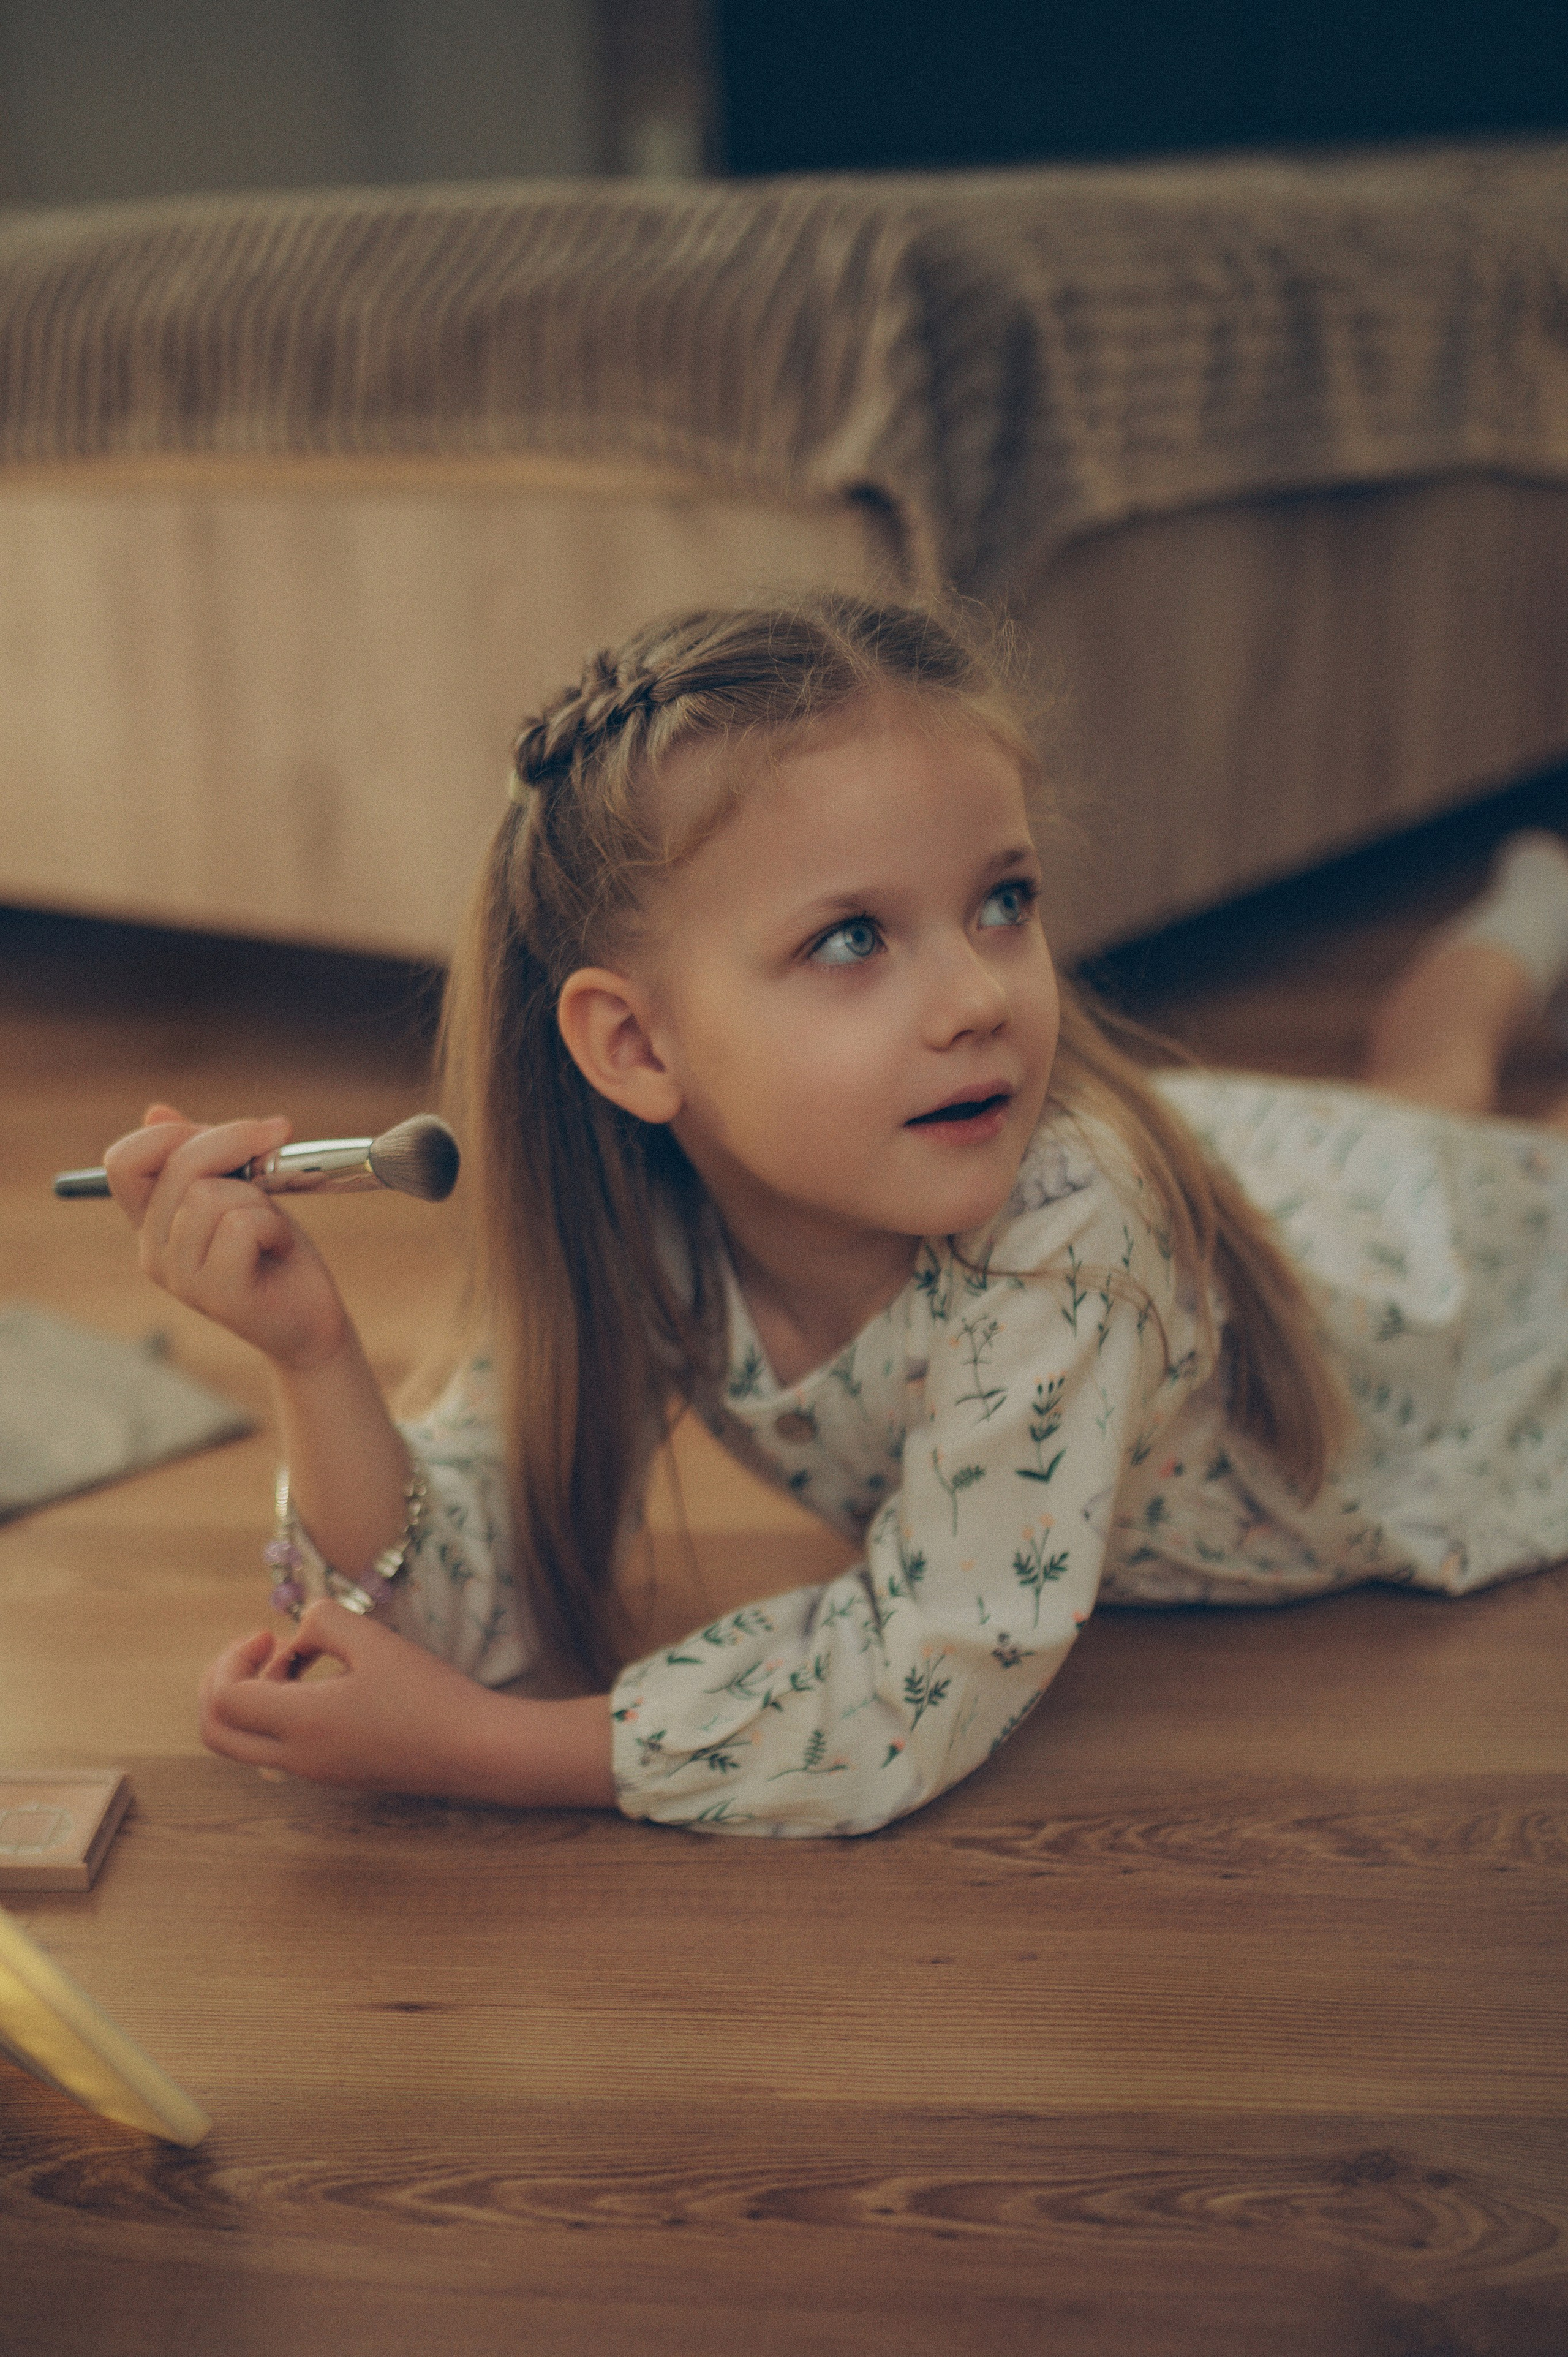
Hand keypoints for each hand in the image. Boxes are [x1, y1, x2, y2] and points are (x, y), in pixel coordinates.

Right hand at [103, 1101, 348, 1370]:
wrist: (312, 1317)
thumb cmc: (276, 1248)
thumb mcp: (241, 1189)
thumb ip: (203, 1154)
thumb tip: (156, 1111)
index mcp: (151, 1220)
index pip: (124, 1160)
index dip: (173, 1134)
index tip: (234, 1131)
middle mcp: (153, 1249)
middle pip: (178, 1163)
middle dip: (237, 1143)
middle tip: (276, 1152)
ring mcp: (179, 1276)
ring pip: (211, 1194)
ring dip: (260, 1200)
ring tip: (272, 1230)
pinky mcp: (215, 1293)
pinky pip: (241, 1225)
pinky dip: (274, 1227)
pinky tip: (279, 1250)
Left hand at [199, 1603, 617, 1805]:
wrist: (475, 1750)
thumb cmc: (430, 1695)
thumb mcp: (374, 1640)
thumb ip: (323, 1622)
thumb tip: (300, 1634)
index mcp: (302, 1725)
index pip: (224, 1700)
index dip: (232, 1659)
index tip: (270, 1635)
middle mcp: (297, 1757)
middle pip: (216, 1732)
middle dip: (221, 1683)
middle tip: (257, 1649)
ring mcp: (313, 1771)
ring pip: (243, 1742)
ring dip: (251, 1696)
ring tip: (295, 1661)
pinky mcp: (332, 1772)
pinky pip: (276, 1747)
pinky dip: (277, 1712)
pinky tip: (322, 1683)